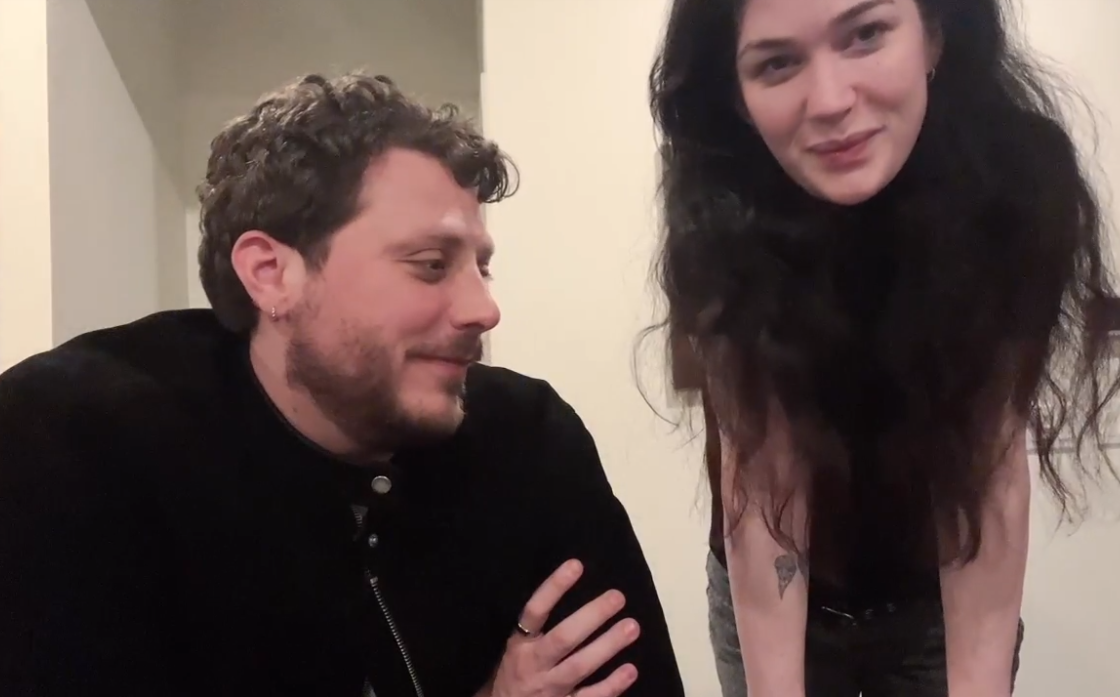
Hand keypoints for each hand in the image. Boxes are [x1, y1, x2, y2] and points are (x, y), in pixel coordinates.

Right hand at [480, 559, 639, 696]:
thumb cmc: (516, 675)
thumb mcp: (516, 649)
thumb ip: (537, 627)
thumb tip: (568, 585)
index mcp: (519, 645)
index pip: (534, 611)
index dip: (553, 588)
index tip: (576, 565)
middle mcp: (533, 666)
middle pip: (563, 639)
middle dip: (591, 616)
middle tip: (618, 596)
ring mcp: (549, 690)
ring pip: (579, 667)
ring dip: (607, 646)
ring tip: (632, 626)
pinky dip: (611, 686)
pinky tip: (630, 670)